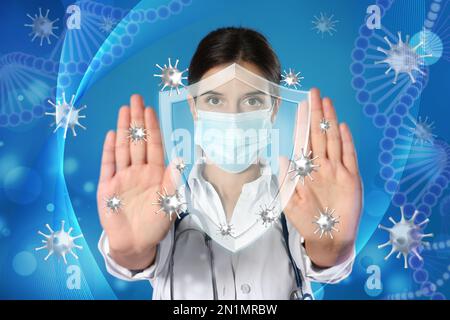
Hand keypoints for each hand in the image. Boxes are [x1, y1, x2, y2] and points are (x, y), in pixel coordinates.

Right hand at [96, 94, 178, 269]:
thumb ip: (172, 182)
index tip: (150, 109)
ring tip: (124, 110)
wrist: (135, 243)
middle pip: (138, 141)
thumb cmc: (155, 224)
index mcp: (155, 173)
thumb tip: (180, 159)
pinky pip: (108, 165)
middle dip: (137, 120)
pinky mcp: (108, 186)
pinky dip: (109, 150)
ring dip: (124, 129)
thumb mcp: (168, 203)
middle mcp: (139, 171)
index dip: (152, 127)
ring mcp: (123, 176)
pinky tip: (112, 134)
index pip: (154, 145)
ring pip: (123, 148)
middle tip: (135, 98)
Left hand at [283, 88, 361, 266]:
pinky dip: (346, 141)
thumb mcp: (290, 202)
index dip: (302, 123)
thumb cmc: (307, 220)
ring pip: (333, 140)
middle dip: (315, 113)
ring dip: (329, 121)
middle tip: (314, 92)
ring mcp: (336, 170)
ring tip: (326, 102)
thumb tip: (281, 156)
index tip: (300, 105)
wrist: (329, 239)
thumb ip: (285, 180)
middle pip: (318, 134)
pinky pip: (349, 156)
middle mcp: (321, 166)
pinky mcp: (351, 178)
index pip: (303, 141)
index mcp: (306, 170)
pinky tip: (342, 126)